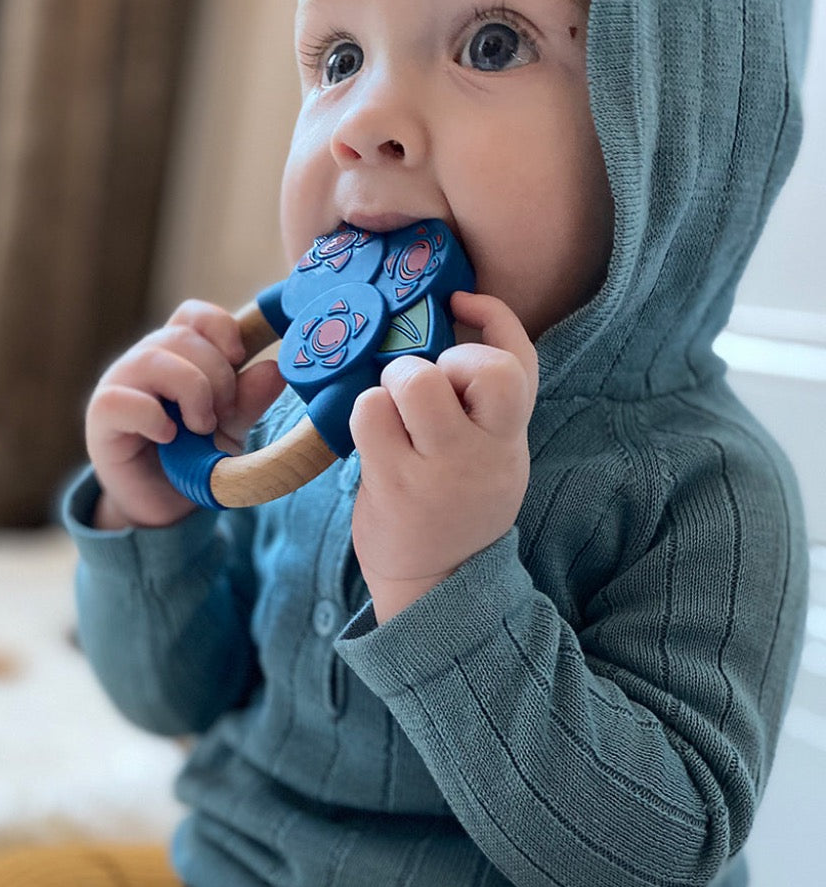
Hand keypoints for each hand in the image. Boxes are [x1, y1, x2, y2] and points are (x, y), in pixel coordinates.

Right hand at [85, 300, 283, 528]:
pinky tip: (168, 437)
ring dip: (190, 391)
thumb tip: (275, 370)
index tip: (240, 358)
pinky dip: (153, 417)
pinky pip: (121, 400)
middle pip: (181, 336)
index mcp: (178, 356)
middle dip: (216, 374)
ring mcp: (120, 385)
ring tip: (201, 427)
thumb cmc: (195, 459)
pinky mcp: (102, 417)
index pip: (194, 315)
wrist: (164, 508)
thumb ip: (249, 401)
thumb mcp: (232, 430)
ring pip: (152, 359)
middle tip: (224, 414)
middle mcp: (146, 362)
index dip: (220, 327)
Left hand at [349, 292, 537, 621]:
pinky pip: (371, 411)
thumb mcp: (489, 458)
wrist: (433, 586)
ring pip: (416, 380)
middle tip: (425, 390)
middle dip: (446, 358)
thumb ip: (484, 405)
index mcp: (510, 438)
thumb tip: (453, 323)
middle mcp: (487, 451)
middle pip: (484, 368)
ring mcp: (441, 468)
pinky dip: (364, 412)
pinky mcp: (395, 481)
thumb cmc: (452, 506)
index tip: (460, 300)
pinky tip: (371, 437)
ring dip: (394, 383)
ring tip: (392, 414)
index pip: (522, 361)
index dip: (495, 317)